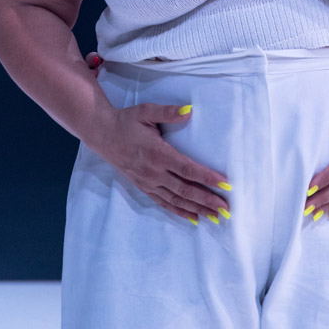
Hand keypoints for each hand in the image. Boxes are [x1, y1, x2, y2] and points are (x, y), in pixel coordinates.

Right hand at [83, 54, 229, 224]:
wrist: (103, 135)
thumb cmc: (127, 121)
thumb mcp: (146, 111)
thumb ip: (168, 112)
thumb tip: (189, 110)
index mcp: (158, 153)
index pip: (187, 169)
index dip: (207, 177)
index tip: (224, 184)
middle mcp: (154, 172)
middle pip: (185, 189)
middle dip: (207, 199)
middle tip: (226, 208)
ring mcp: (148, 182)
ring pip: (176, 199)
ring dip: (196, 209)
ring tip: (215, 217)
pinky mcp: (143, 187)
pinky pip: (163, 202)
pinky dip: (178, 211)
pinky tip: (193, 217)